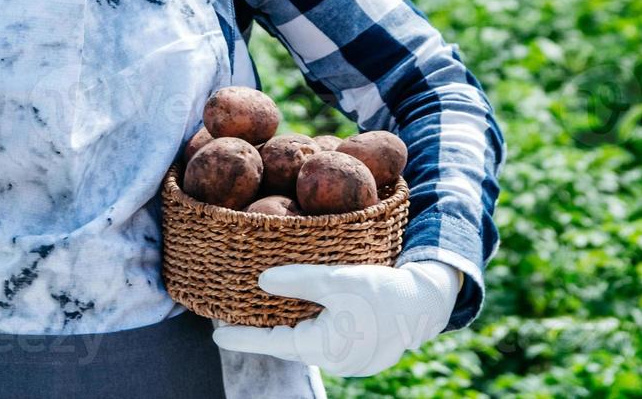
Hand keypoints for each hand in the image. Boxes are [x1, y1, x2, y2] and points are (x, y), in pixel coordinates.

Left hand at [211, 260, 460, 377]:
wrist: (426, 303)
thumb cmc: (382, 289)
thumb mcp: (337, 280)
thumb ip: (298, 281)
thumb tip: (261, 281)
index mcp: (324, 346)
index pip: (272, 343)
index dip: (242, 338)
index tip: (215, 334)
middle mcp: (333, 361)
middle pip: (287, 345)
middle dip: (261, 333)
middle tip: (232, 319)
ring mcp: (349, 362)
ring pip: (307, 344)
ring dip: (285, 330)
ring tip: (261, 315)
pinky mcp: (361, 355)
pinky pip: (324, 343)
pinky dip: (308, 330)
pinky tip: (301, 315)